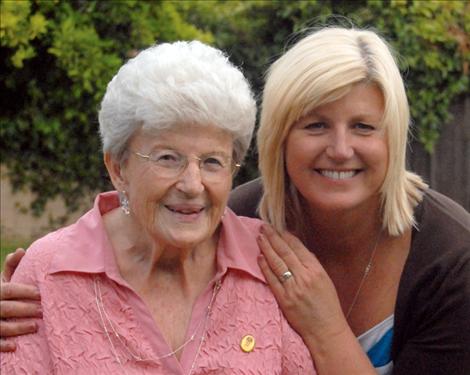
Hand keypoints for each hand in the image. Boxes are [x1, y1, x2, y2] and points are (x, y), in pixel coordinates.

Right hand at [1, 248, 40, 351]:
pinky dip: (3, 345)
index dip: (24, 291)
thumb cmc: (0, 294)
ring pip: (1, 327)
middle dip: (26, 310)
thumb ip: (12, 267)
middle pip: (7, 308)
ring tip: (35, 327)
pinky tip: (15, 346)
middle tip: (43, 311)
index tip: (40, 294)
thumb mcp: (3, 281)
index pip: (9, 290)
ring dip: (18, 328)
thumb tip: (21, 250)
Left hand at [257, 225, 348, 343]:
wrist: (327, 330)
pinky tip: (260, 257)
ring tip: (260, 237)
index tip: (278, 227)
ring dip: (267, 248)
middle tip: (264, 226)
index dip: (286, 236)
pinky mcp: (284, 299)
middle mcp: (304, 277)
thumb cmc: (328, 305)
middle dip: (273, 237)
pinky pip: (272, 280)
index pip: (298, 248)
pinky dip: (265, 267)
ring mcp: (293, 288)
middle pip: (285, 252)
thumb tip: (297, 250)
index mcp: (316, 270)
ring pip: (277, 263)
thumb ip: (312, 265)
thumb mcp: (325, 280)